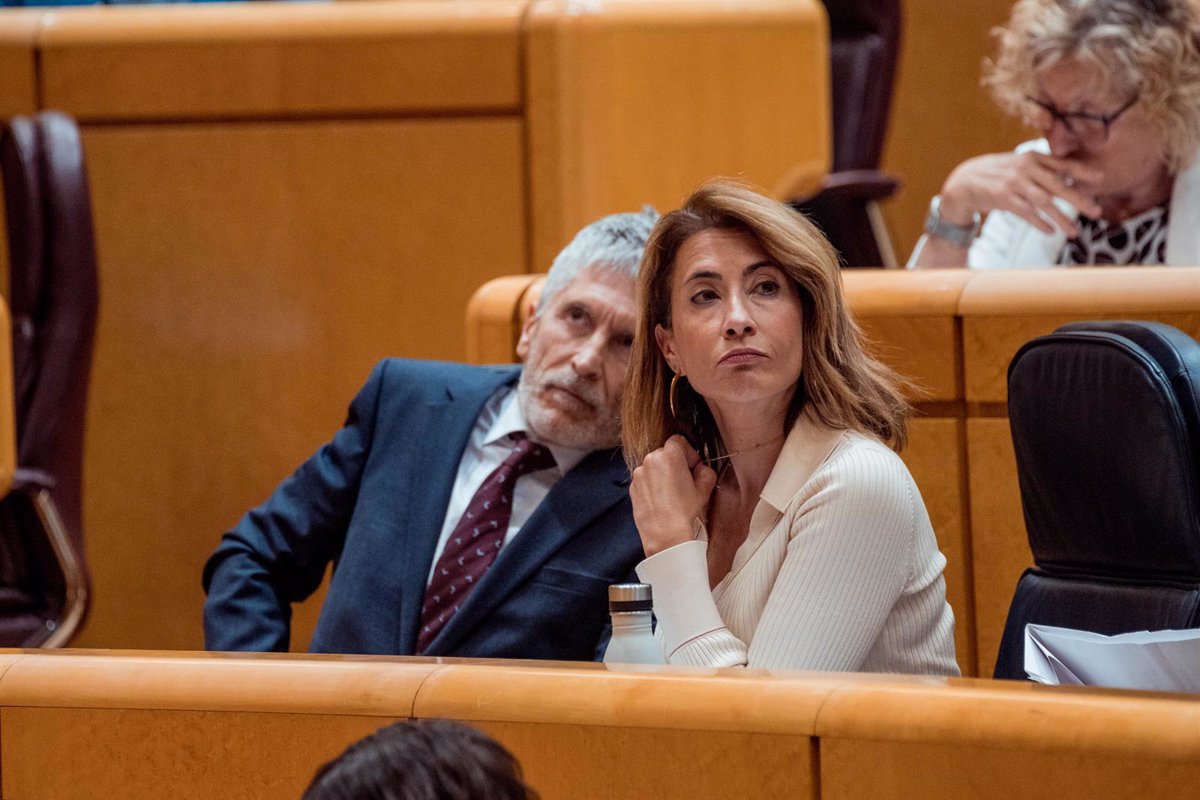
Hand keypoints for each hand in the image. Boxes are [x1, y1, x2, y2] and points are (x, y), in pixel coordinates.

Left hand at [629, 435, 717, 556]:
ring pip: (654, 467)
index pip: (679, 441)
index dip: (688, 452)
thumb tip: (700, 468)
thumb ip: (705, 470)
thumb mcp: (704, 488)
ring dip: (662, 474)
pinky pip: (645, 479)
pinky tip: (661, 500)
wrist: (664, 533)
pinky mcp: (632, 486)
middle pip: (665, 453)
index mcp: (670, 455)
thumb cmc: (684, 511)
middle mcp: (651, 459)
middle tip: (684, 481)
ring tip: (672, 494)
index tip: (692, 466)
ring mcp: (639, 473)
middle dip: (675, 463)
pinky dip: (652, 485)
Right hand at [940, 151, 1103, 237]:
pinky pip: (1026, 212)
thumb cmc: (998, 174)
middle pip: (1058, 185)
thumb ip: (1042, 170)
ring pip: (1044, 202)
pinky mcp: (1002, 197)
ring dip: (1062, 218)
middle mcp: (1025, 168)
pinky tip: (1051, 231)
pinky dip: (1039, 223)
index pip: (1062, 164)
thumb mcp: (1020, 166)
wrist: (965, 180)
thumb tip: (1070, 178)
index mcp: (1032, 157)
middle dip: (1079, 200)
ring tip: (1075, 232)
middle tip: (1096, 212)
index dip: (1082, 171)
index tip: (1100, 178)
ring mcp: (1013, 183)